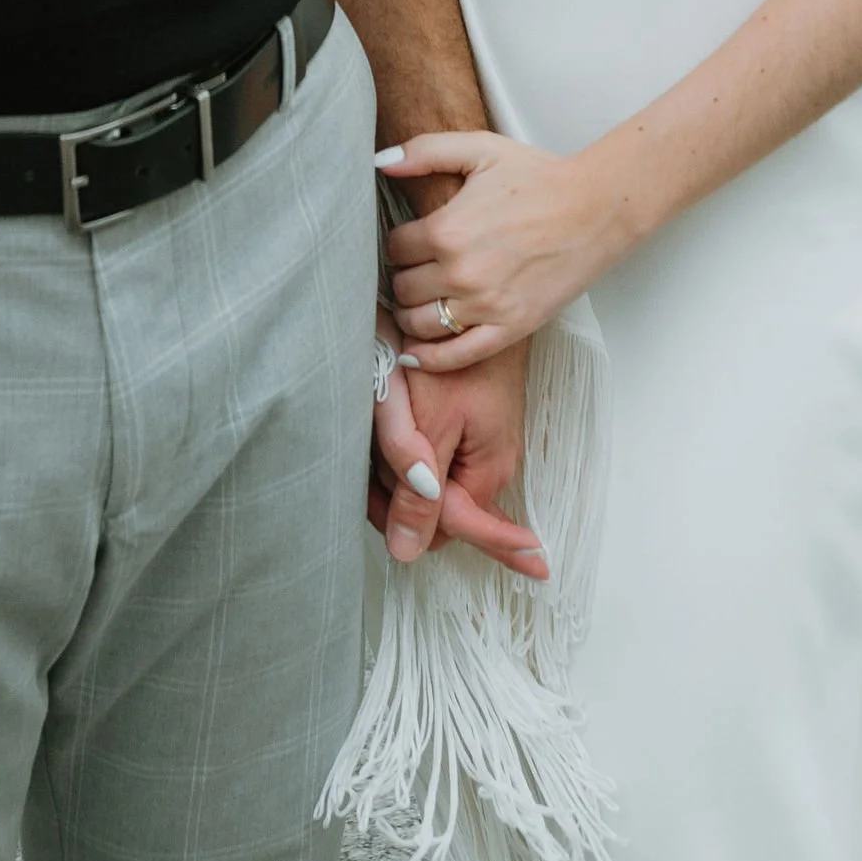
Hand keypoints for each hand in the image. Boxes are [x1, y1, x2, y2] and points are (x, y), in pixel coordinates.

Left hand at [368, 320, 543, 579]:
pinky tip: (387, 424)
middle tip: (371, 459)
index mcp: (488, 468)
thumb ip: (417, 492)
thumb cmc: (449, 356)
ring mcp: (479, 445)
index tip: (417, 558)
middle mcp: (490, 463)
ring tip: (378, 429)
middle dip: (403, 497)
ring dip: (399, 471)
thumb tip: (408, 553)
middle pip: (439, 511)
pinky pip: (432, 458)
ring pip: (431, 485)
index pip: (463, 528)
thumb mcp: (427, 424)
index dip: (428, 536)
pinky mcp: (466, 428)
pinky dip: (405, 450)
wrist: (461, 302)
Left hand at [384, 131, 628, 369]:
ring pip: (419, 324)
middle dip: (404, 278)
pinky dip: (430, 358)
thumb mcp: (480, 149)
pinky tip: (416, 352)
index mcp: (447, 229)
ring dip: (411, 314)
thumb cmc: (538, 177)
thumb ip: (424, 151)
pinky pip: (456, 356)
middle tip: (416, 270)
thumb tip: (381, 161)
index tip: (410, 242)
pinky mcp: (509, 329)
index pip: (394, 249)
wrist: (594, 209)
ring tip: (418, 302)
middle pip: (402, 289)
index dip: (399, 244)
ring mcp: (484, 306)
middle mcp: (460, 273)